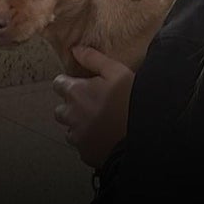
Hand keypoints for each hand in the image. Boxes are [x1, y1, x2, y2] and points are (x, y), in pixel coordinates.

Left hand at [53, 46, 134, 167]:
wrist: (145, 136)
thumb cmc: (132, 101)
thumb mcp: (117, 72)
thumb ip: (93, 59)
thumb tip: (75, 49)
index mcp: (76, 93)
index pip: (58, 84)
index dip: (70, 84)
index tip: (84, 86)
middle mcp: (71, 115)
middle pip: (60, 110)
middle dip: (72, 107)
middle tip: (93, 106)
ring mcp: (77, 136)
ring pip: (70, 130)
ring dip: (80, 126)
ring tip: (102, 123)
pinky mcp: (85, 154)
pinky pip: (82, 146)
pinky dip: (90, 142)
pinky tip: (106, 137)